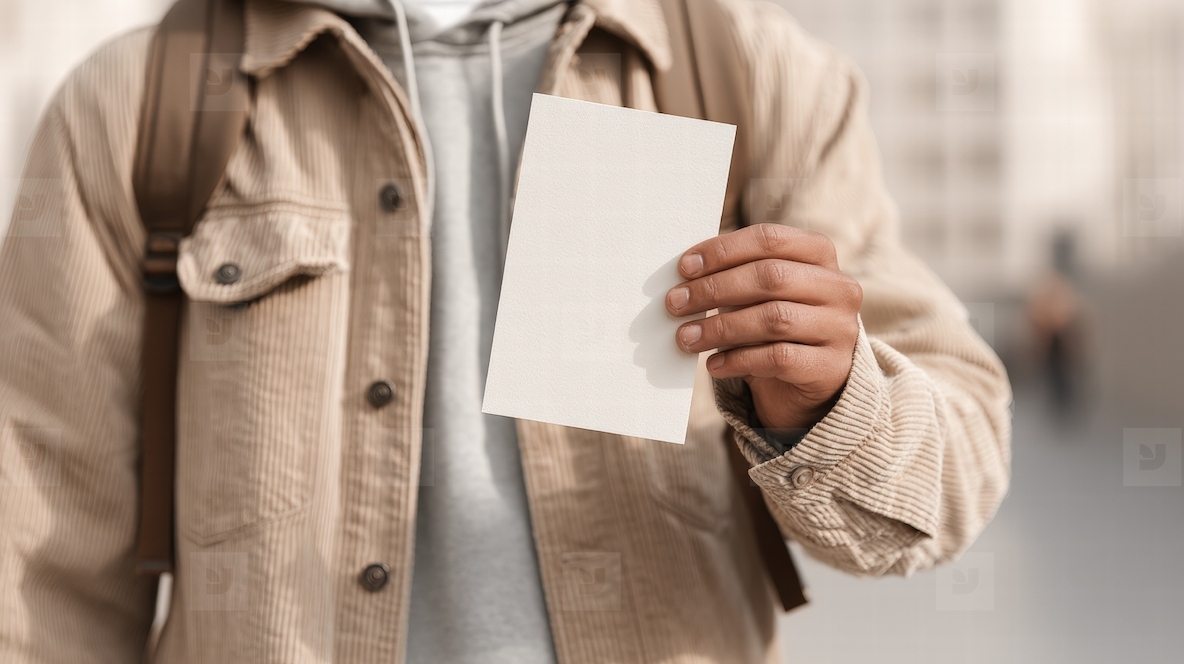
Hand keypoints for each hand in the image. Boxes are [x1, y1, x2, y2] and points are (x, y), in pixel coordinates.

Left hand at [665, 224, 862, 431]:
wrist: (811, 381)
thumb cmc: (777, 325)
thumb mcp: (760, 293)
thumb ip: (733, 277)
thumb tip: (684, 277)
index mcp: (819, 254)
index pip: (769, 239)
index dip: (723, 251)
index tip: (685, 267)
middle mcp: (838, 287)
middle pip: (770, 277)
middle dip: (715, 289)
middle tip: (676, 303)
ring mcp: (839, 328)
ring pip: (774, 318)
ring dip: (720, 328)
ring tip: (686, 337)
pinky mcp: (830, 367)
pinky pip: (778, 358)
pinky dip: (738, 360)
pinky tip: (713, 364)